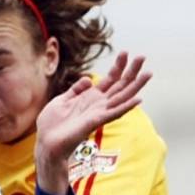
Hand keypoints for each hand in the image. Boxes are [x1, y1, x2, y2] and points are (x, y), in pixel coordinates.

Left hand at [35, 52, 150, 194]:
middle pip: (120, 85)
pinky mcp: (96, 121)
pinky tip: (138, 99)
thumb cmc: (52, 125)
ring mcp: (99, 113)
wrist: (46, 142)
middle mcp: (98, 104)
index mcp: (90, 98)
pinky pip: (114, 113)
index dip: (117, 66)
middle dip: (131, 71)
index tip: (125, 52)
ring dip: (135, 86)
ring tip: (148, 73)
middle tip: (142, 57)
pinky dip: (126, 106)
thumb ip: (75, 90)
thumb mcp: (62, 100)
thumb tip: (88, 79)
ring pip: (122, 97)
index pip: (109, 79)